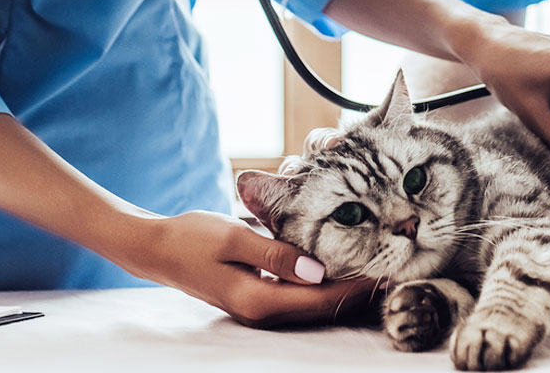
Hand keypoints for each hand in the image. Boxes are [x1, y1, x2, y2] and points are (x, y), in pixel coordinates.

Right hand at [129, 211, 376, 327]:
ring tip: (376, 263)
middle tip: (394, 265)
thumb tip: (319, 270)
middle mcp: (263, 312)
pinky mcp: (258, 295)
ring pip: (313, 301)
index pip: (321, 299)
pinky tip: (338, 262)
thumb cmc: (191, 238)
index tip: (387, 268)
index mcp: (259, 301)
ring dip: (343, 285)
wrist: (155, 248)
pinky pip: (300, 293)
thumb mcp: (234, 238)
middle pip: (323, 306)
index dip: (357, 286)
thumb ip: (277, 254)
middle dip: (358, 288)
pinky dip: (323, 281)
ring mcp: (260, 307)